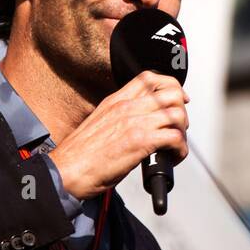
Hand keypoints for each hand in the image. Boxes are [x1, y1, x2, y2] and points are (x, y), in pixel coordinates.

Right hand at [48, 70, 188, 199]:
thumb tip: (139, 121)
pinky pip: (175, 138)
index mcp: (116, 100)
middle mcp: (127, 107)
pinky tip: (173, 158)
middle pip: (171, 93)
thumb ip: (119, 116)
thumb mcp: (99, 122)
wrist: (66, 171)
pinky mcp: (140, 142)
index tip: (178, 99)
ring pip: (177, 114)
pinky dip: (180, 149)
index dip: (170, 86)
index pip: (149, 78)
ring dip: (183, 131)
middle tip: (179, 126)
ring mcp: (134, 122)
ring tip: (176, 146)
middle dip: (182, 109)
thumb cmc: (80, 155)